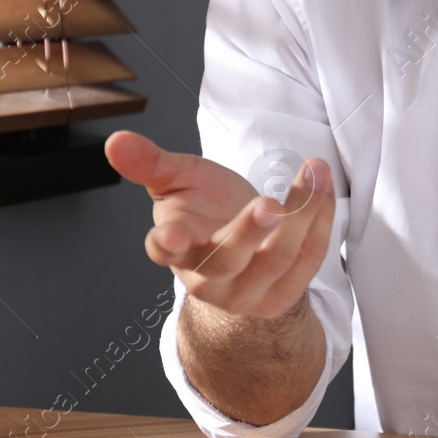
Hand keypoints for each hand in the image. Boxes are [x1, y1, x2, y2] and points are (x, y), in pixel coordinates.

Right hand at [105, 130, 334, 318]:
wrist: (244, 248)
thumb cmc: (206, 210)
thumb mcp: (177, 180)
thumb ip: (149, 162)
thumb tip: (115, 140)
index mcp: (176, 250)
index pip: (163, 251)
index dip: (166, 243)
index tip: (169, 233)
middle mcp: (209, 280)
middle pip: (227, 260)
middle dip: (250, 231)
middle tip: (269, 204)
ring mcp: (247, 293)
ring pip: (276, 259)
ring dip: (301, 214)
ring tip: (314, 171)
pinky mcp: (282, 296)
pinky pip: (308, 260)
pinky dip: (320, 222)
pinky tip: (322, 189)